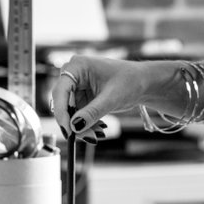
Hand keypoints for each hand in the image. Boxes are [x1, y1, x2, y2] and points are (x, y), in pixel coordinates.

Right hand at [50, 55, 164, 140]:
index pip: (60, 91)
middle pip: (62, 102)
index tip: (68, 131)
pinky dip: (86, 123)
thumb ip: (92, 113)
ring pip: (70, 112)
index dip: (61, 112)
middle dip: (73, 122)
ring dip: (81, 125)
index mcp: (78, 66)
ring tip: (97, 135)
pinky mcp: (82, 96)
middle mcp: (73, 74)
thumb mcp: (111, 99)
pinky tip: (99, 128)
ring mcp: (77, 86)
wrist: (143, 82)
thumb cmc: (130, 81)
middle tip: (87, 137)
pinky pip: (78, 114)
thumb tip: (74, 127)